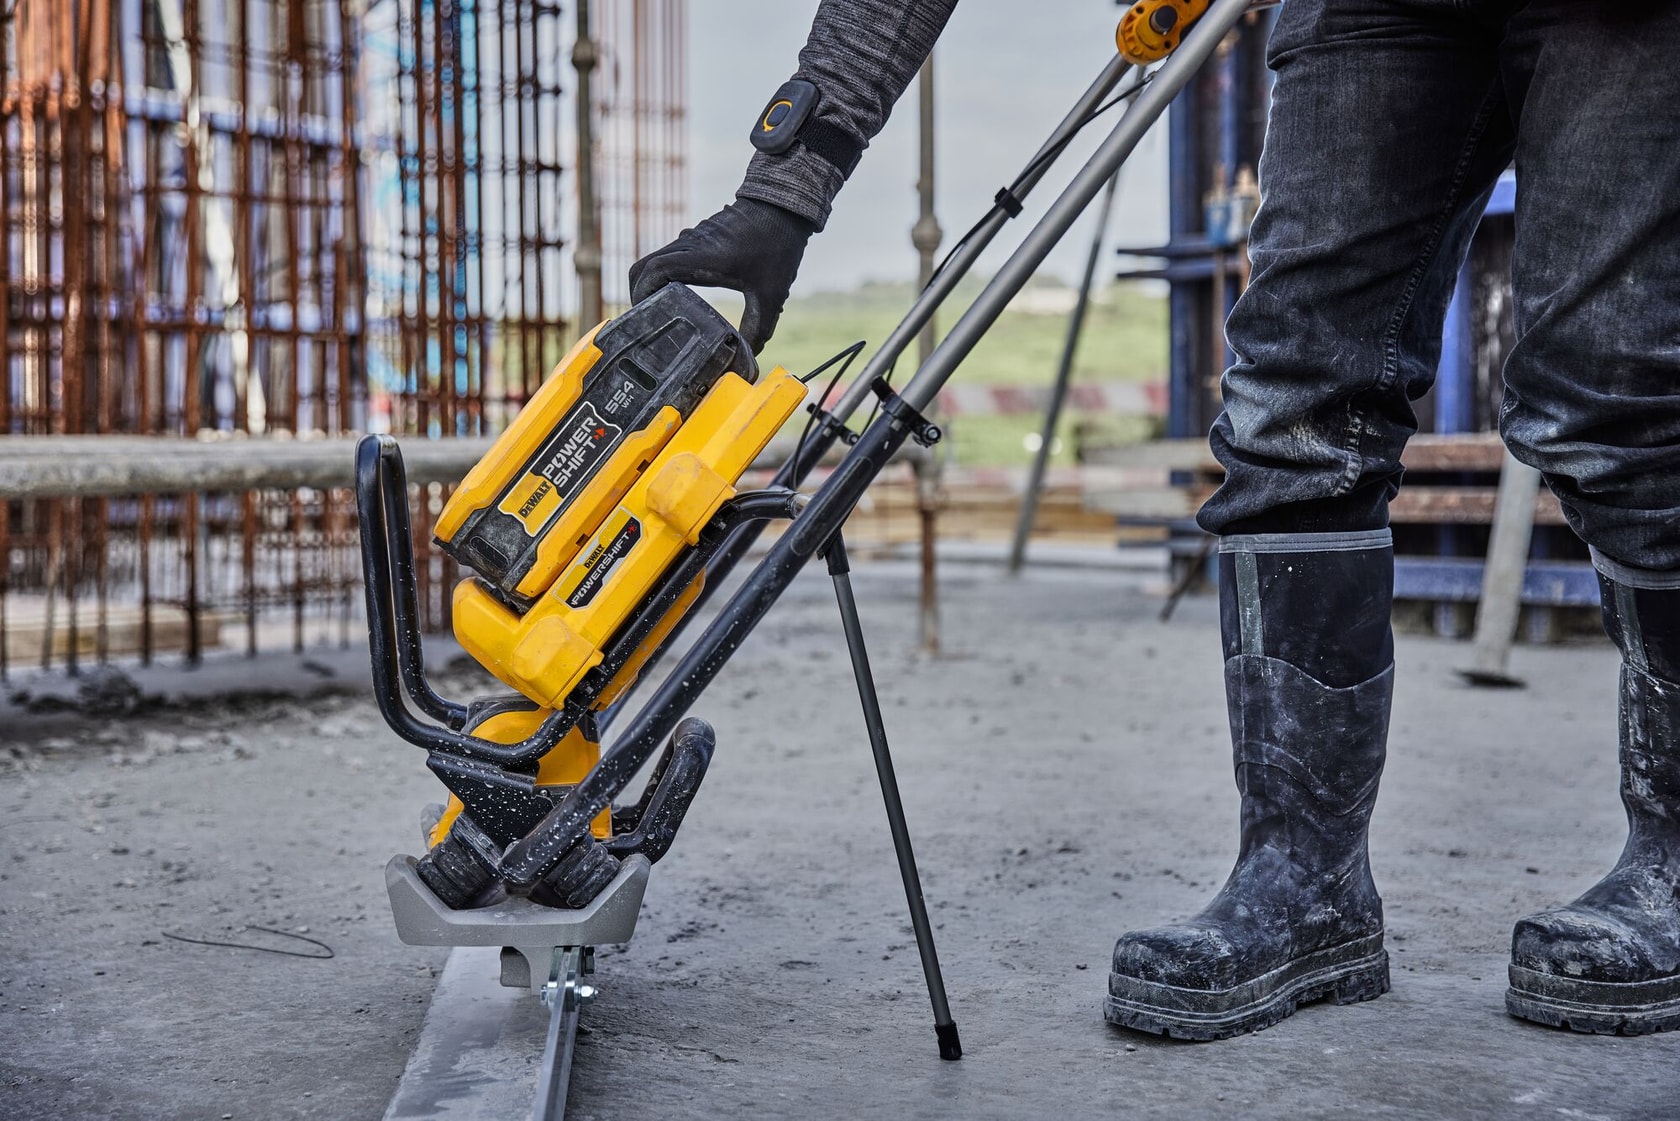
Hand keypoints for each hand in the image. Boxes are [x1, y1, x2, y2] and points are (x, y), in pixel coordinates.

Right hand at [628, 199, 816, 352]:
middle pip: (643, 267)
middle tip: (646, 321)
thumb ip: (759, 328)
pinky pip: (666, 256)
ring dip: (648, 284)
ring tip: (658, 313)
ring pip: (652, 260)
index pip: (655, 271)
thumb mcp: (771, 294)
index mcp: (703, 257)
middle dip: (637, 295)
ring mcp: (690, 238)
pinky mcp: (696, 236)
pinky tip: (675, 296)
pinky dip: (660, 275)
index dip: (642, 294)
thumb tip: (748, 358)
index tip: (644, 317)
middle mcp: (690, 245)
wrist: (783, 206)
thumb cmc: (777, 245)